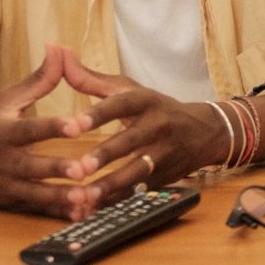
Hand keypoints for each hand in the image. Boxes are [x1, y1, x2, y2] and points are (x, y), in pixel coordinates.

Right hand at [0, 45, 101, 220]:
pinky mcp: (11, 203)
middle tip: (85, 170)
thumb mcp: (5, 100)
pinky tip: (82, 216)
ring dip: (61, 198)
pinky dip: (57, 214)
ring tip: (88, 199)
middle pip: (34, 166)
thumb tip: (59, 48)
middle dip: (59, 169)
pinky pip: (36, 210)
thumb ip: (38, 80)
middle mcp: (5, 161)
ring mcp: (7, 186)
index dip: (54, 127)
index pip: (31, 128)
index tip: (77, 125)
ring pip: (36, 194)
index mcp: (5, 133)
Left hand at [61, 50, 225, 206]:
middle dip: (104, 156)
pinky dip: (118, 202)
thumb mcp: (130, 90)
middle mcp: (159, 125)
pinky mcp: (165, 177)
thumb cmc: (156, 108)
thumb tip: (58, 53)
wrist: (205, 130)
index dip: (97, 115)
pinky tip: (95, 211)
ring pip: (137, 171)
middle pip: (130, 142)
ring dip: (111, 186)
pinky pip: (139, 191)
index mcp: (147, 100)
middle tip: (78, 168)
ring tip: (85, 197)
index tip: (72, 126)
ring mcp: (165, 153)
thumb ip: (91, 79)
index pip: (121, 105)